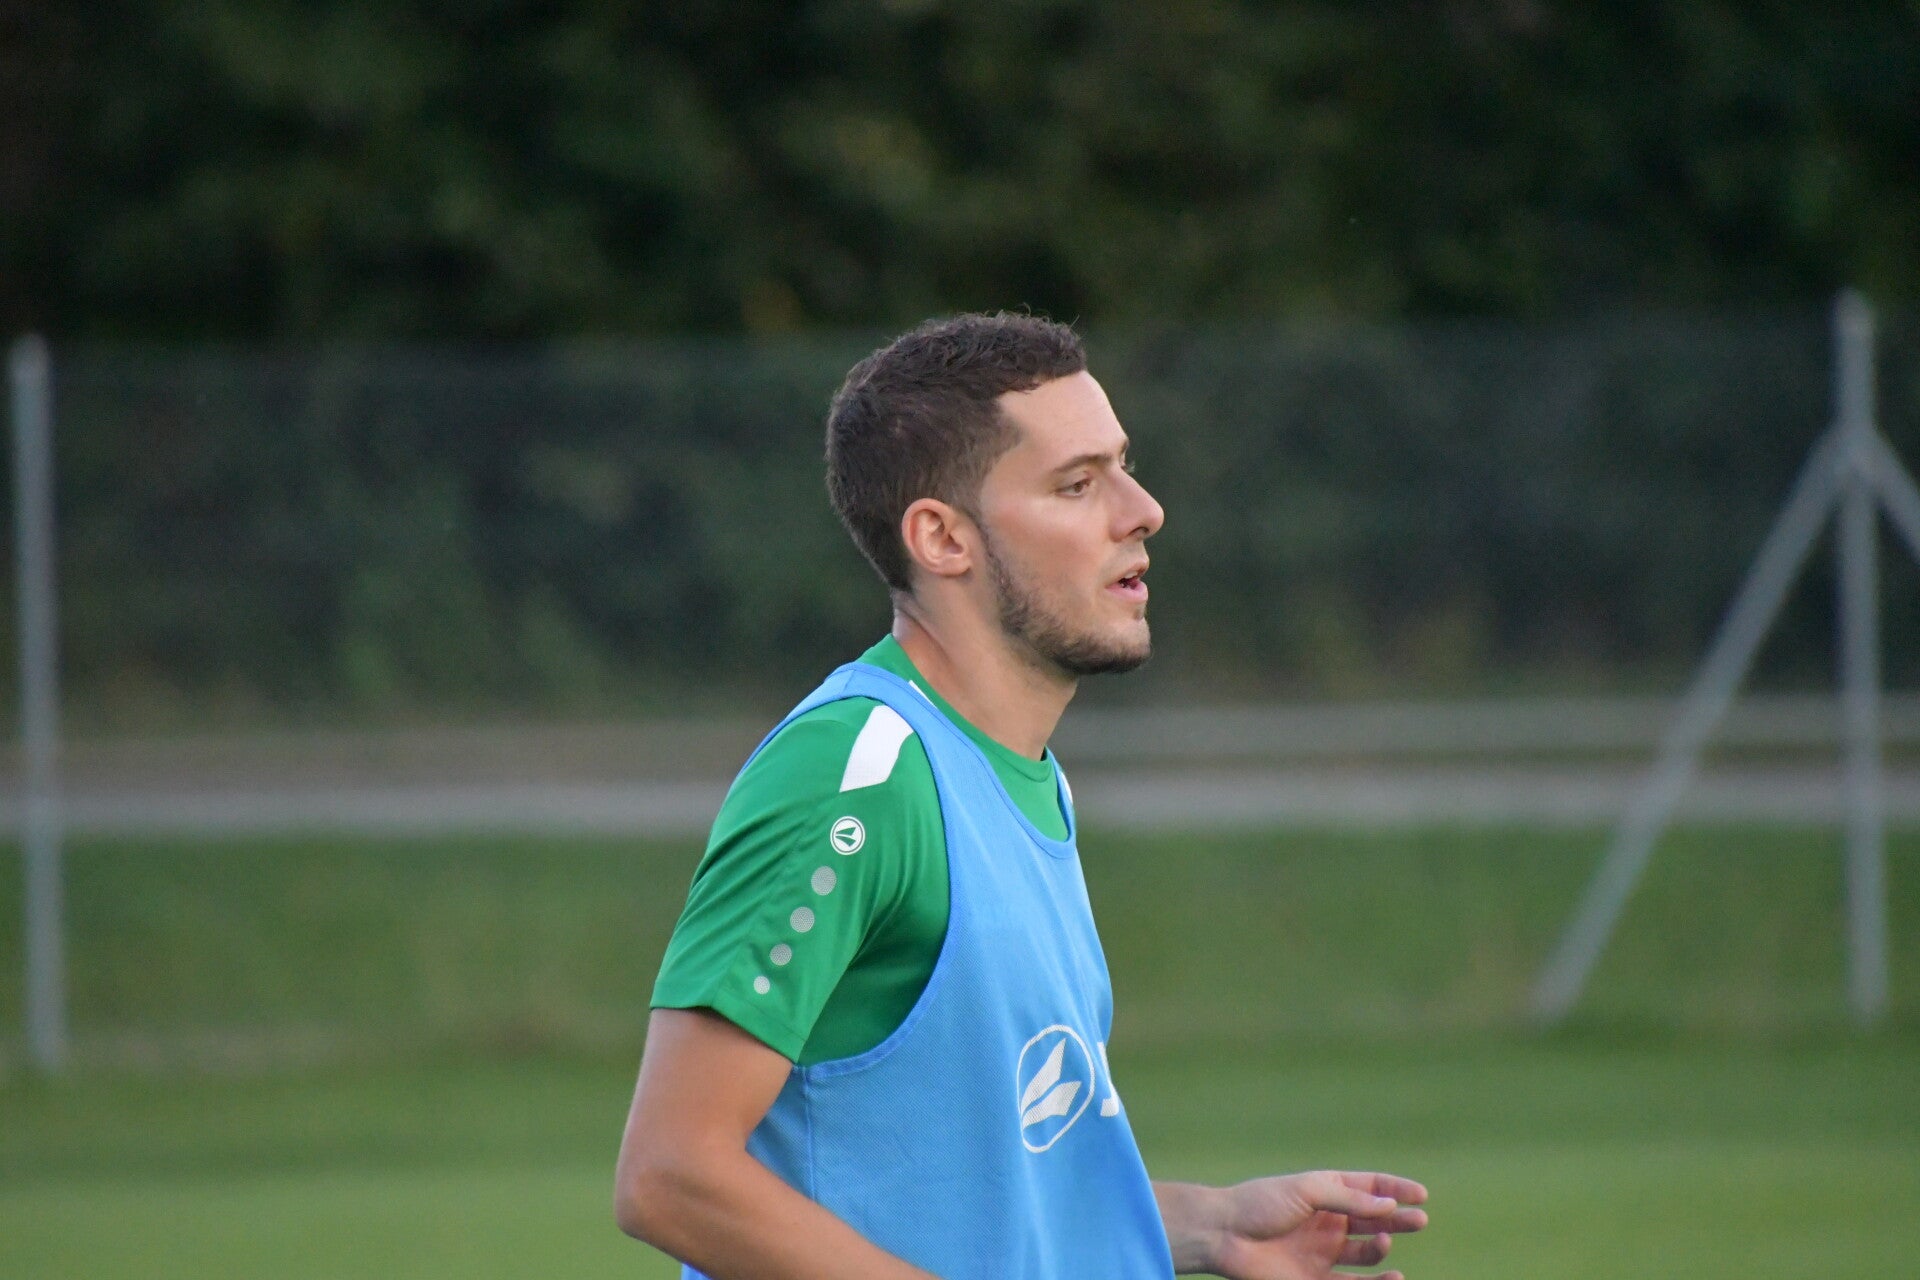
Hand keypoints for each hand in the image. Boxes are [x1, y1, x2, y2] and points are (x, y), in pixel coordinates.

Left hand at [1205, 1170, 1428, 1279]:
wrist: (1225, 1235)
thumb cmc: (1261, 1204)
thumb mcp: (1307, 1191)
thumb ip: (1348, 1199)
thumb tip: (1390, 1206)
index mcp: (1325, 1191)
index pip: (1368, 1188)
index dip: (1395, 1191)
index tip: (1421, 1195)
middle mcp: (1328, 1221)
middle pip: (1373, 1220)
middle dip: (1398, 1220)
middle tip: (1420, 1220)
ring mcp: (1322, 1251)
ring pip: (1366, 1253)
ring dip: (1382, 1247)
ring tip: (1385, 1242)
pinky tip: (1393, 1277)